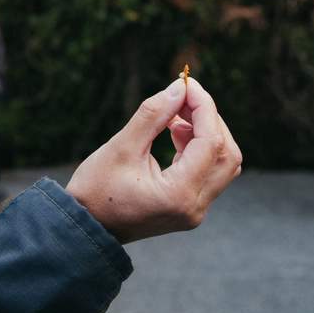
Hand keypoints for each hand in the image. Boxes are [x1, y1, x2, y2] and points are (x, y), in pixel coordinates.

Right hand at [66, 75, 241, 243]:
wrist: (85, 228)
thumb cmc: (96, 189)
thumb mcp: (122, 146)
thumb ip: (154, 115)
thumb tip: (180, 87)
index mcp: (179, 194)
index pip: (210, 143)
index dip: (204, 108)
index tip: (187, 84)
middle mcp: (194, 207)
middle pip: (227, 155)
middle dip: (210, 120)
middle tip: (184, 97)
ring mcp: (194, 211)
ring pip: (222, 164)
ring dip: (207, 134)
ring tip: (175, 116)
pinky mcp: (188, 208)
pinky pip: (208, 173)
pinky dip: (198, 149)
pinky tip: (175, 133)